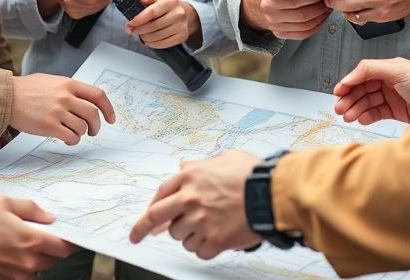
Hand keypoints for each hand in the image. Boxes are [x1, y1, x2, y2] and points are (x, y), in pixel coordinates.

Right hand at [0, 196, 74, 278]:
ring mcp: (16, 275)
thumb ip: (31, 209)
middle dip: (50, 248)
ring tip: (21, 246)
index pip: (63, 247)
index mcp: (32, 240)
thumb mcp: (5, 203)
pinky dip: (21, 268)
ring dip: (36, 259)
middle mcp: (28, 262)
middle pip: (52, 259)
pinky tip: (11, 256)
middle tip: (42, 236)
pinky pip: (21, 277)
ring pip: (37, 269)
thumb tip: (49, 217)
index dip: (70, 242)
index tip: (71, 237)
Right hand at [9, 74, 114, 144]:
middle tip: (92, 131)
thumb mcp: (52, 81)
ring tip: (72, 133)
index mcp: (68, 84)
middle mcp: (65, 97)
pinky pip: (71, 137)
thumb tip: (86, 101)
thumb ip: (69, 89)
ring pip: (82, 127)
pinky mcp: (49, 126)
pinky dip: (72, 141)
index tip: (111, 119)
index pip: (97, 95)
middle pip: (93, 114)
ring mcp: (58, 112)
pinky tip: (66, 139)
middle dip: (96, 126)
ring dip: (81, 134)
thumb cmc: (27, 89)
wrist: (6, 97)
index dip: (108, 108)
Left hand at [127, 0, 200, 48]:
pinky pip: (163, 44)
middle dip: (139, 30)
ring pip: (157, 36)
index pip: (152, 12)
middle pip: (154, 26)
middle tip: (132, 30)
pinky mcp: (182, 36)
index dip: (139, 19)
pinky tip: (149, 40)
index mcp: (170, 1)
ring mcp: (181, 26)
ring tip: (141, 34)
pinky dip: (153, 44)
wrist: (186, 12)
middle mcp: (178, 13)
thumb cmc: (167, 5)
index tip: (130, 23)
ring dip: (145, 38)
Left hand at [129, 150, 261, 258]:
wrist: (272, 194)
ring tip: (207, 227)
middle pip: (158, 218)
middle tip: (137, 237)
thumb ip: (200, 164)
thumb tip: (185, 164)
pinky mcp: (214, 240)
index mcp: (190, 177)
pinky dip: (204, 248)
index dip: (150, 208)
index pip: (160, 195)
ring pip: (180, 237)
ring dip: (189, 235)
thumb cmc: (252, 175)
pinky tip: (215, 239)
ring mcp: (200, 221)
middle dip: (143, 229)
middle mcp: (190, 199)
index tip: (143, 218)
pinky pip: (198, 251)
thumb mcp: (224, 159)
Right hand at [241, 0, 331, 39]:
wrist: (260, 6)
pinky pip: (304, 31)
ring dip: (320, 11)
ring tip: (327, 3)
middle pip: (294, 3)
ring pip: (303, 19)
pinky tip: (323, 15)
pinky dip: (317, 23)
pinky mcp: (281, 33)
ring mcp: (273, 21)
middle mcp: (267, 5)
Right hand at [333, 57, 409, 124]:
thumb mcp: (398, 69)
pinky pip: (377, 114)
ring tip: (349, 116)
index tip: (338, 92)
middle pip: (362, 90)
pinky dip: (367, 116)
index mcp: (388, 69)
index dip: (348, 82)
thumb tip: (350, 75)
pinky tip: (362, 118)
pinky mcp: (398, 113)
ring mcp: (393, 98)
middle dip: (349, 98)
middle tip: (340, 108)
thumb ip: (371, 69)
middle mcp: (389, 82)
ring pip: (368, 103)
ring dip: (356, 109)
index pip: (362, 75)